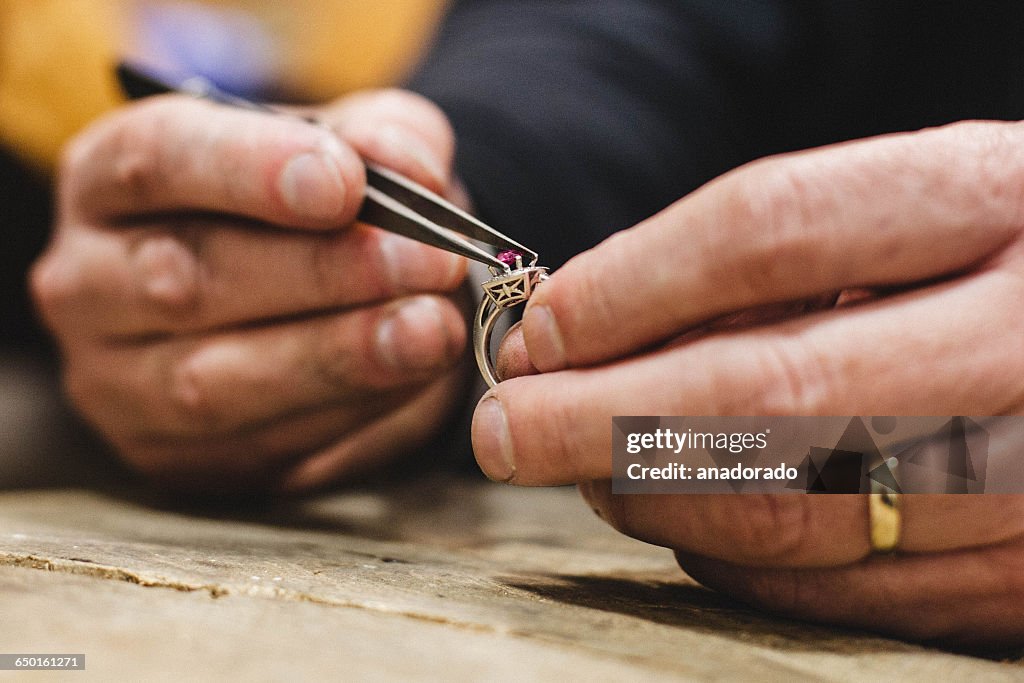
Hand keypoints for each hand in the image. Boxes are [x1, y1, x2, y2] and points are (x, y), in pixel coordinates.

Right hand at [33, 89, 469, 493]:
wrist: (308, 300)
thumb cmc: (316, 208)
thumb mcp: (351, 148)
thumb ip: (384, 141)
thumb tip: (414, 173)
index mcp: (110, 179)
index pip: (156, 160)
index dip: (249, 169)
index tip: (345, 182)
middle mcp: (89, 283)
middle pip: (185, 278)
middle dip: (320, 273)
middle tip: (426, 262)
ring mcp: (118, 383)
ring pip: (212, 383)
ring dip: (337, 358)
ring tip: (431, 331)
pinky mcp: (171, 458)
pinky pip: (259, 448)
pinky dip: (347, 416)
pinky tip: (414, 382)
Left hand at [473, 121, 1023, 644]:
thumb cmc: (1001, 257)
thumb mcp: (917, 209)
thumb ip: (772, 264)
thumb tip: (593, 330)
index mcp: (996, 201)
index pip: (771, 233)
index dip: (630, 287)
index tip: (543, 328)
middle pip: (765, 394)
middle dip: (598, 419)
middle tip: (506, 430)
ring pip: (791, 512)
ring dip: (650, 496)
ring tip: (585, 467)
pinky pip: (841, 592)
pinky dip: (732, 558)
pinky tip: (689, 519)